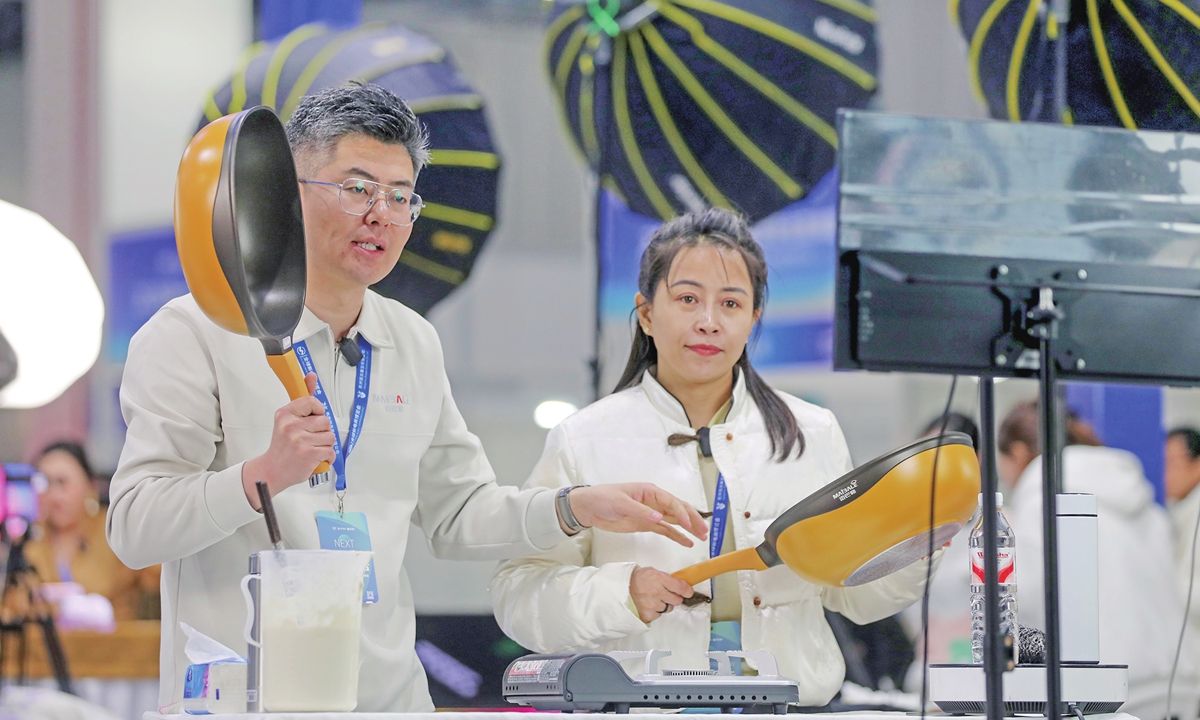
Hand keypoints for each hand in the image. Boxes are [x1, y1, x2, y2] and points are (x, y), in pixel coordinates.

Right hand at [242, 373, 335, 509]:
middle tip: (308, 439)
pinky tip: (315, 459)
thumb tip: (311, 375)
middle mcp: (291, 426)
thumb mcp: (287, 420)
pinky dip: (327, 458)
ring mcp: (300, 440)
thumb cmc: (282, 447)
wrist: (271, 471)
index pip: (312, 401)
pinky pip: (331, 451)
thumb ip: (303, 401)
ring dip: (325, 445)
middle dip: (322, 431)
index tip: (311, 420)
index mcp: (285, 414)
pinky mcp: (309, 454)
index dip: (317, 412)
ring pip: (330, 436)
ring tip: (311, 449)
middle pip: (325, 421)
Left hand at [567, 484, 707, 546]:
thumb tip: (659, 518)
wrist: (589, 508)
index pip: (671, 502)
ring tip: (702, 537)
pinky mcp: (646, 524)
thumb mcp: (620, 503)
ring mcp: (652, 513)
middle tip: (704, 532)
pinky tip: (687, 542)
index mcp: (650, 491)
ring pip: (675, 520)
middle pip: (679, 510)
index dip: (682, 514)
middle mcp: (654, 501)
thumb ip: (640, 511)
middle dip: (693, 520)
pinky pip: (665, 530)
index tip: (689, 525)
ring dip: (689, 528)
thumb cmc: (603, 498)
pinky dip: (677, 536)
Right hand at [630, 566, 694, 622]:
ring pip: (668, 608)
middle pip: (677, 600)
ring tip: (654, 599)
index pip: (680, 587)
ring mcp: (651, 605)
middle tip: (667, 594)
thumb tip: (680, 585)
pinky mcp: (647, 615)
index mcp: (658, 578)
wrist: (620, 588)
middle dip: (674, 597)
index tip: (688, 592)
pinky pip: (658, 615)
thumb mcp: (652, 572)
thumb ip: (666, 579)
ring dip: (664, 605)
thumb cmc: (636, 579)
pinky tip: (648, 605)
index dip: (687, 591)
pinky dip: (655, 611)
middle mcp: (656, 592)